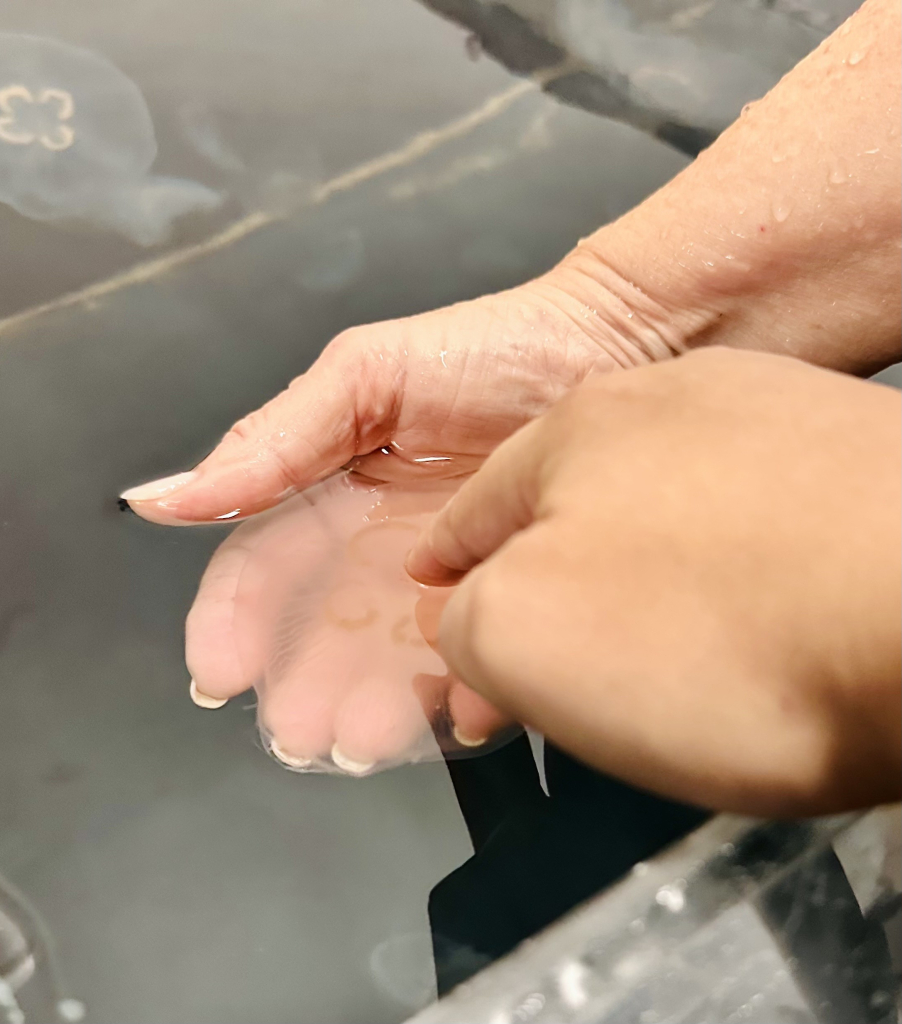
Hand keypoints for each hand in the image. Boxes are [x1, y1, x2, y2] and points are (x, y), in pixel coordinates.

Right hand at [123, 260, 688, 732]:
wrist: (622, 344)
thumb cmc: (493, 348)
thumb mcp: (367, 377)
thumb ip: (273, 440)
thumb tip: (164, 497)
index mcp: (334, 496)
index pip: (264, 569)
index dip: (235, 621)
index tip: (222, 671)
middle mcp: (382, 550)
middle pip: (323, 635)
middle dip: (305, 688)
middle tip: (302, 732)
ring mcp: (447, 582)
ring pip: (392, 664)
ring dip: (374, 708)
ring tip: (367, 740)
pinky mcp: (511, 600)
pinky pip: (482, 662)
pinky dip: (468, 692)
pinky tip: (463, 713)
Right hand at [408, 348, 900, 814]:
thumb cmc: (735, 633)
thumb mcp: (524, 641)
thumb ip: (466, 627)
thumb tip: (473, 626)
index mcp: (573, 431)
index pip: (472, 517)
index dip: (449, 580)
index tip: (444, 620)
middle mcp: (670, 403)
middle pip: (569, 512)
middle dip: (547, 588)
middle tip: (557, 675)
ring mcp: (773, 423)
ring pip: (664, 517)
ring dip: (643, 582)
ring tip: (662, 664)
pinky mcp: (856, 462)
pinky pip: (755, 527)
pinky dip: (734, 577)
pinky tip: (752, 627)